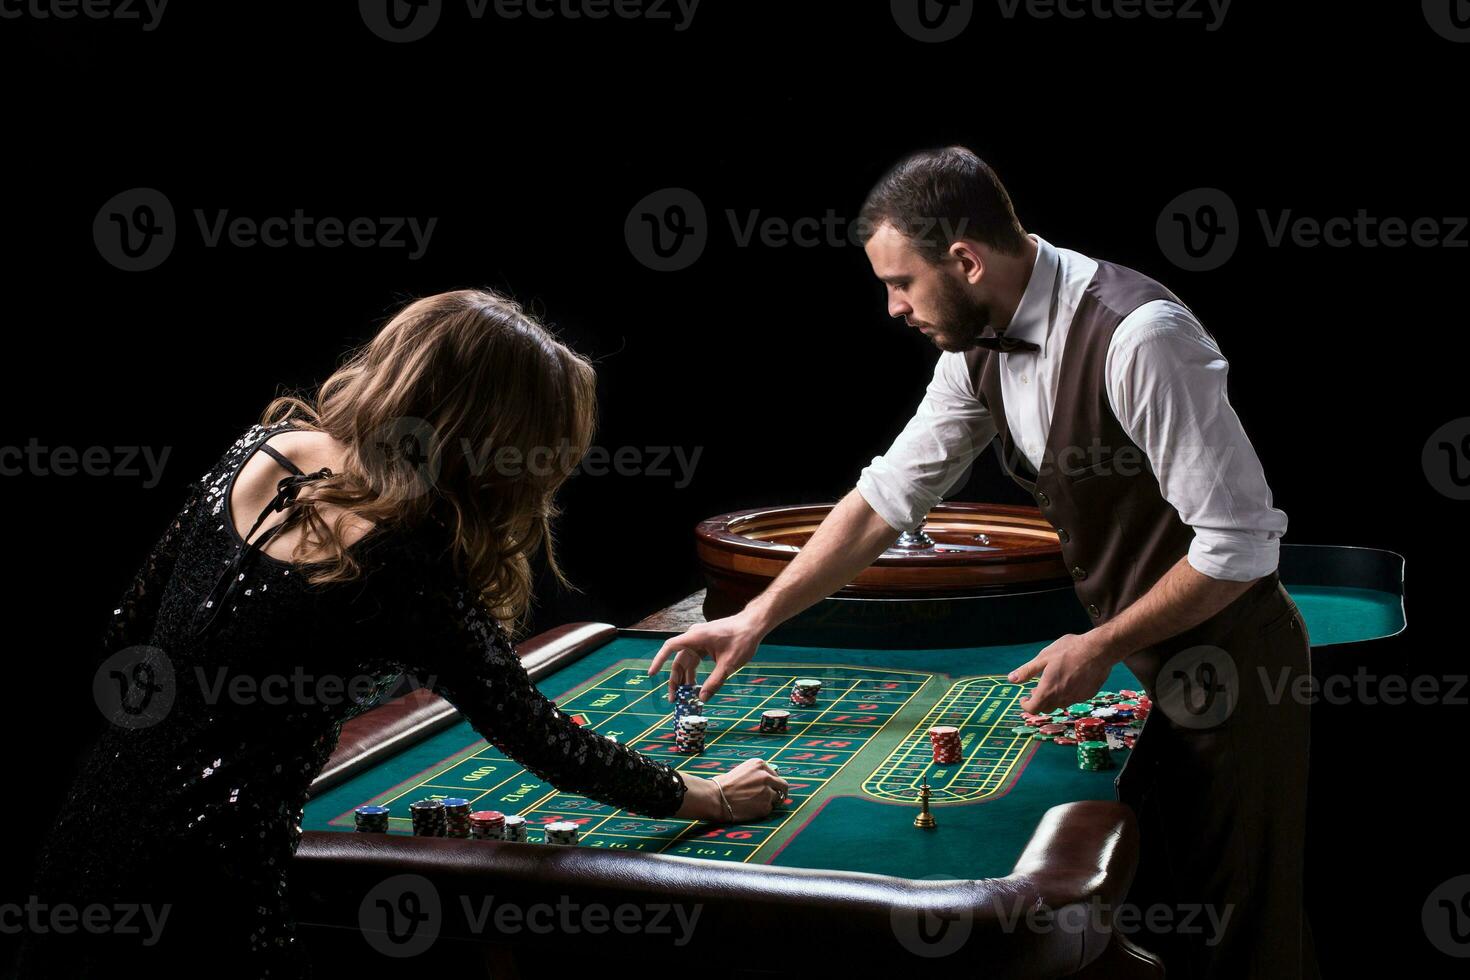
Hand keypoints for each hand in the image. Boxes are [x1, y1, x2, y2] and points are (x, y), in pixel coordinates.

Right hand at [647, 611, 765, 701]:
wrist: (754, 625)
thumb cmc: (742, 639)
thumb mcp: (728, 665)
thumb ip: (714, 682)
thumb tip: (702, 699)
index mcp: (696, 637)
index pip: (670, 647)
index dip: (659, 660)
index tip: (652, 675)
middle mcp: (694, 637)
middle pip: (678, 660)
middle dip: (676, 680)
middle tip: (674, 699)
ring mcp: (700, 640)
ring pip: (687, 661)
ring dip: (686, 678)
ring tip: (686, 696)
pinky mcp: (706, 643)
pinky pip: (695, 659)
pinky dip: (694, 672)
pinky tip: (696, 686)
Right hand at [678, 759, 786, 821]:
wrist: (716, 797)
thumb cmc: (724, 784)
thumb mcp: (743, 770)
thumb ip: (758, 773)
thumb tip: (771, 780)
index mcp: (760, 764)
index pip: (776, 774)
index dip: (773, 782)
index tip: (770, 787)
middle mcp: (766, 776)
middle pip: (783, 786)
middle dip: (780, 792)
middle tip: (777, 798)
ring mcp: (767, 792)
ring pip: (776, 799)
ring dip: (769, 802)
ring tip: (755, 804)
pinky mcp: (765, 806)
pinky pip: (769, 809)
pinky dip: (762, 810)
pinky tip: (750, 809)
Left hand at [1009, 632, 1117, 714]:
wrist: (1099, 650)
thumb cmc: (1069, 650)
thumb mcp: (1043, 657)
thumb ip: (1027, 671)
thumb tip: (1011, 679)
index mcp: (1048, 690)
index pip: (1033, 709)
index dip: (1026, 705)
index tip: (1024, 697)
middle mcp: (1062, 698)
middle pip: (1046, 708)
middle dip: (1039, 700)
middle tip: (1037, 687)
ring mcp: (1076, 698)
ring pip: (1060, 703)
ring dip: (1053, 696)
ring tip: (1053, 681)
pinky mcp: (1088, 695)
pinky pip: (1074, 698)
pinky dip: (1067, 692)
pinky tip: (1070, 678)